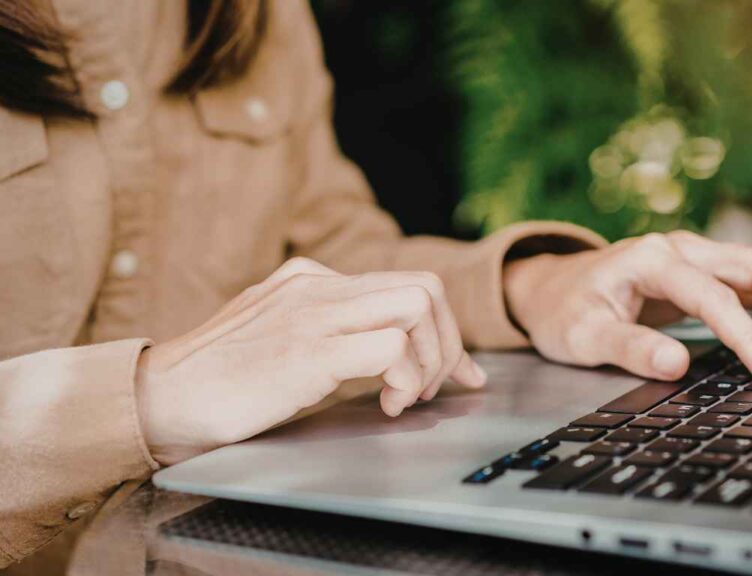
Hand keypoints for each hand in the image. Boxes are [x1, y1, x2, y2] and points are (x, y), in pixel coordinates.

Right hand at [136, 258, 485, 465]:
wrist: (159, 396)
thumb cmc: (217, 379)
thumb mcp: (278, 335)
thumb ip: (326, 330)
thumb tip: (388, 351)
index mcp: (312, 279)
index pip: (404, 285)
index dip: (445, 332)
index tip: (458, 372)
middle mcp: (319, 286)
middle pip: (426, 288)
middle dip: (450, 343)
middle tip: (435, 389)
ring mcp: (314, 313)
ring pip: (418, 305)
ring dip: (432, 359)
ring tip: (407, 398)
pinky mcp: (309, 350)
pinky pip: (391, 348)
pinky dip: (406, 380)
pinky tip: (386, 406)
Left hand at [503, 232, 751, 383]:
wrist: (552, 289)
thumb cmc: (564, 312)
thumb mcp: (583, 337)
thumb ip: (629, 349)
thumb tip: (678, 365)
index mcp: (651, 259)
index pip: (715, 295)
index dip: (747, 336)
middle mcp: (681, 249)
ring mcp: (695, 256)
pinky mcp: (704, 273)